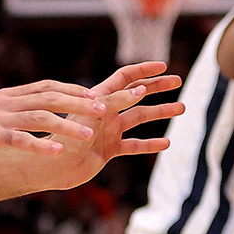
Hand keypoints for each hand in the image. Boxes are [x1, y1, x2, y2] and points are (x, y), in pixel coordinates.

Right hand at [0, 80, 106, 168]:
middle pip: (49, 96)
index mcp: (7, 97)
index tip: (95, 95)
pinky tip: (57, 152)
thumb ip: (9, 113)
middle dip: (78, 102)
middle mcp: (5, 102)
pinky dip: (40, 144)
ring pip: (40, 116)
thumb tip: (31, 115)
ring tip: (89, 135)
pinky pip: (19, 139)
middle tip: (104, 109)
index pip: (46, 86)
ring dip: (67, 124)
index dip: (72, 89)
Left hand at [52, 62, 184, 188]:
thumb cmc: (66, 138)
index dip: (144, 70)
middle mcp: (107, 112)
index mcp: (100, 98)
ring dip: (160, 112)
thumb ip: (115, 103)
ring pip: (140, 118)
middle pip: (137, 94)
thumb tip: (141, 89)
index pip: (126, 78)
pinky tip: (165, 143)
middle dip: (158, 87)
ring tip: (181, 108)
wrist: (52, 167)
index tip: (164, 66)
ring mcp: (109, 131)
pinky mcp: (109, 150)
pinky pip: (134, 145)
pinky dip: (150, 144)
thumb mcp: (92, 116)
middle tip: (179, 81)